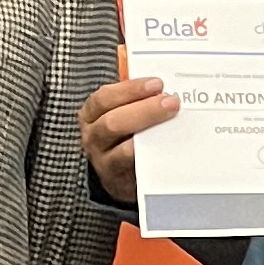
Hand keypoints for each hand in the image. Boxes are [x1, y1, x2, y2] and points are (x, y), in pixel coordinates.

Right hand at [81, 72, 172, 199]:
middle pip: (113, 122)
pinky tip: (168, 148)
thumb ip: (137, 98)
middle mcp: (93, 137)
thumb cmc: (124, 136)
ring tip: (172, 122)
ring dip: (149, 135)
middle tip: (171, 102)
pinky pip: (135, 170)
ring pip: (124, 149)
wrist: (120, 176)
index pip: (104, 98)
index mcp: (91, 114)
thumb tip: (162, 83)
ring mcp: (103, 161)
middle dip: (145, 110)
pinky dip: (152, 158)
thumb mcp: (123, 113)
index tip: (157, 83)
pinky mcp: (118, 181)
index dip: (131, 89)